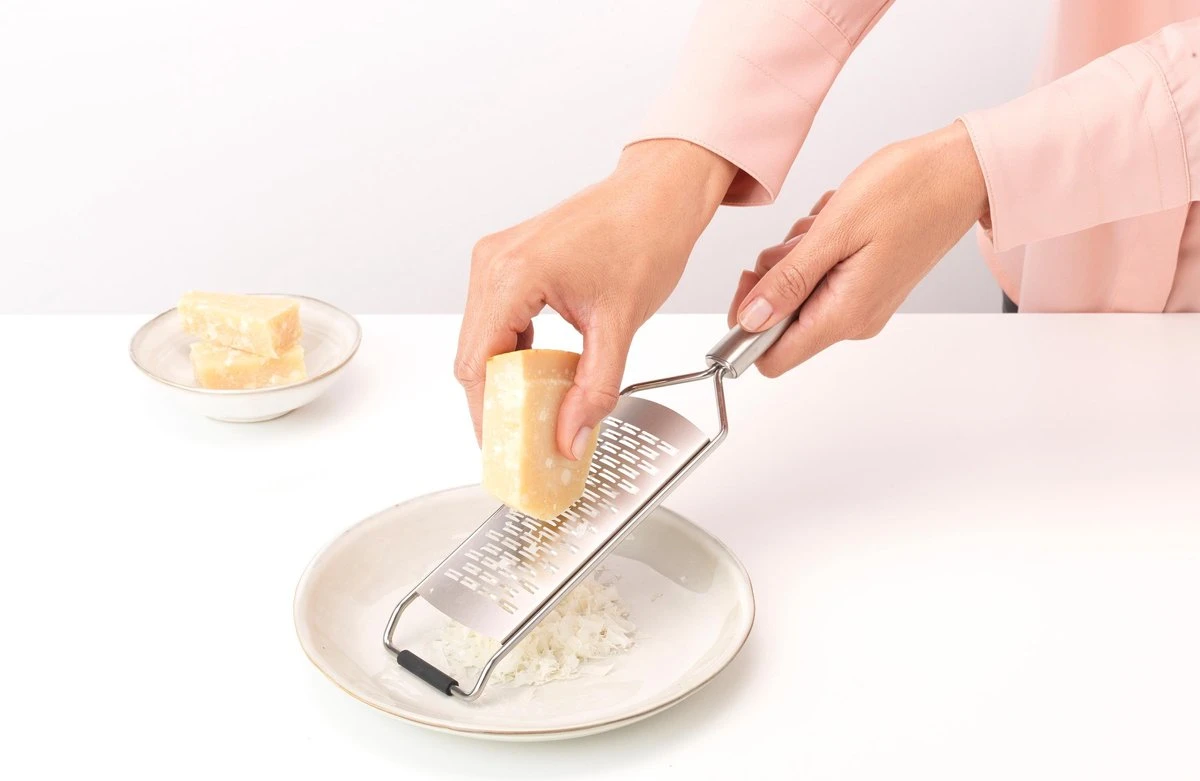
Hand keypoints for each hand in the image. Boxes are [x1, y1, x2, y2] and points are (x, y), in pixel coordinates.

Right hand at [457, 140, 736, 458]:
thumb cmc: (645, 235)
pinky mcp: (510, 261)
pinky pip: (498, 319)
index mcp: (513, 274)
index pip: (479, 363)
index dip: (487, 412)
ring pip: (482, 338)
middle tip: (521, 438)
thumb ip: (594, 389)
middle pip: (474, 354)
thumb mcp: (620, 325)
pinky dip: (515, 351)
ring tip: (534, 411)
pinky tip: (540, 374)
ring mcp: (497, 258)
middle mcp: (494, 262)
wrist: (660, 193)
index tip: (504, 445)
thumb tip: (570, 435)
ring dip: (506, 376)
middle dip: (496, 400)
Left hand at [729, 122, 987, 376]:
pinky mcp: (867, 285)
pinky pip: (819, 275)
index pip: (771, 358)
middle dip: (777, 276)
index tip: (750, 283)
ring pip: (798, 292)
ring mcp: (862, 303)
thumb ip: (789, 281)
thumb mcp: (835, 231)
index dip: (747, 327)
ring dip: (799, 255)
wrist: (962, 171)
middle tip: (801, 238)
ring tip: (827, 224)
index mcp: (845, 315)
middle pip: (780, 322)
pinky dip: (818, 246)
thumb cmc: (910, 190)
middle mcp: (854, 320)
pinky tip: (840, 221)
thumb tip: (750, 319)